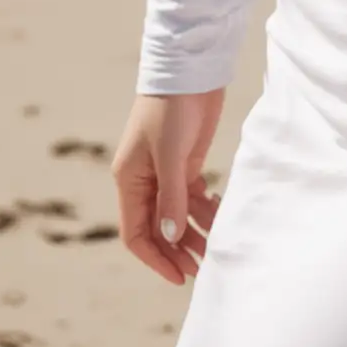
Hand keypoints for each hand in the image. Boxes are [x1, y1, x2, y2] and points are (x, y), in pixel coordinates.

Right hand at [111, 88, 226, 283]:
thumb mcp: (170, 155)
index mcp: (129, 180)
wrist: (190, 71)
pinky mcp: (186, 162)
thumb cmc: (171, 109)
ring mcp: (166, 172)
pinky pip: (192, 197)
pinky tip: (218, 214)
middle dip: (177, 250)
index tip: (178, 275)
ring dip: (194, 232)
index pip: (136, 233)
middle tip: (201, 269)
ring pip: (177, 214)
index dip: (155, 257)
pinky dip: (203, 210)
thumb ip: (170, 196)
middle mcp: (144, 180)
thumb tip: (169, 236)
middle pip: (158, 228)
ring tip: (216, 248)